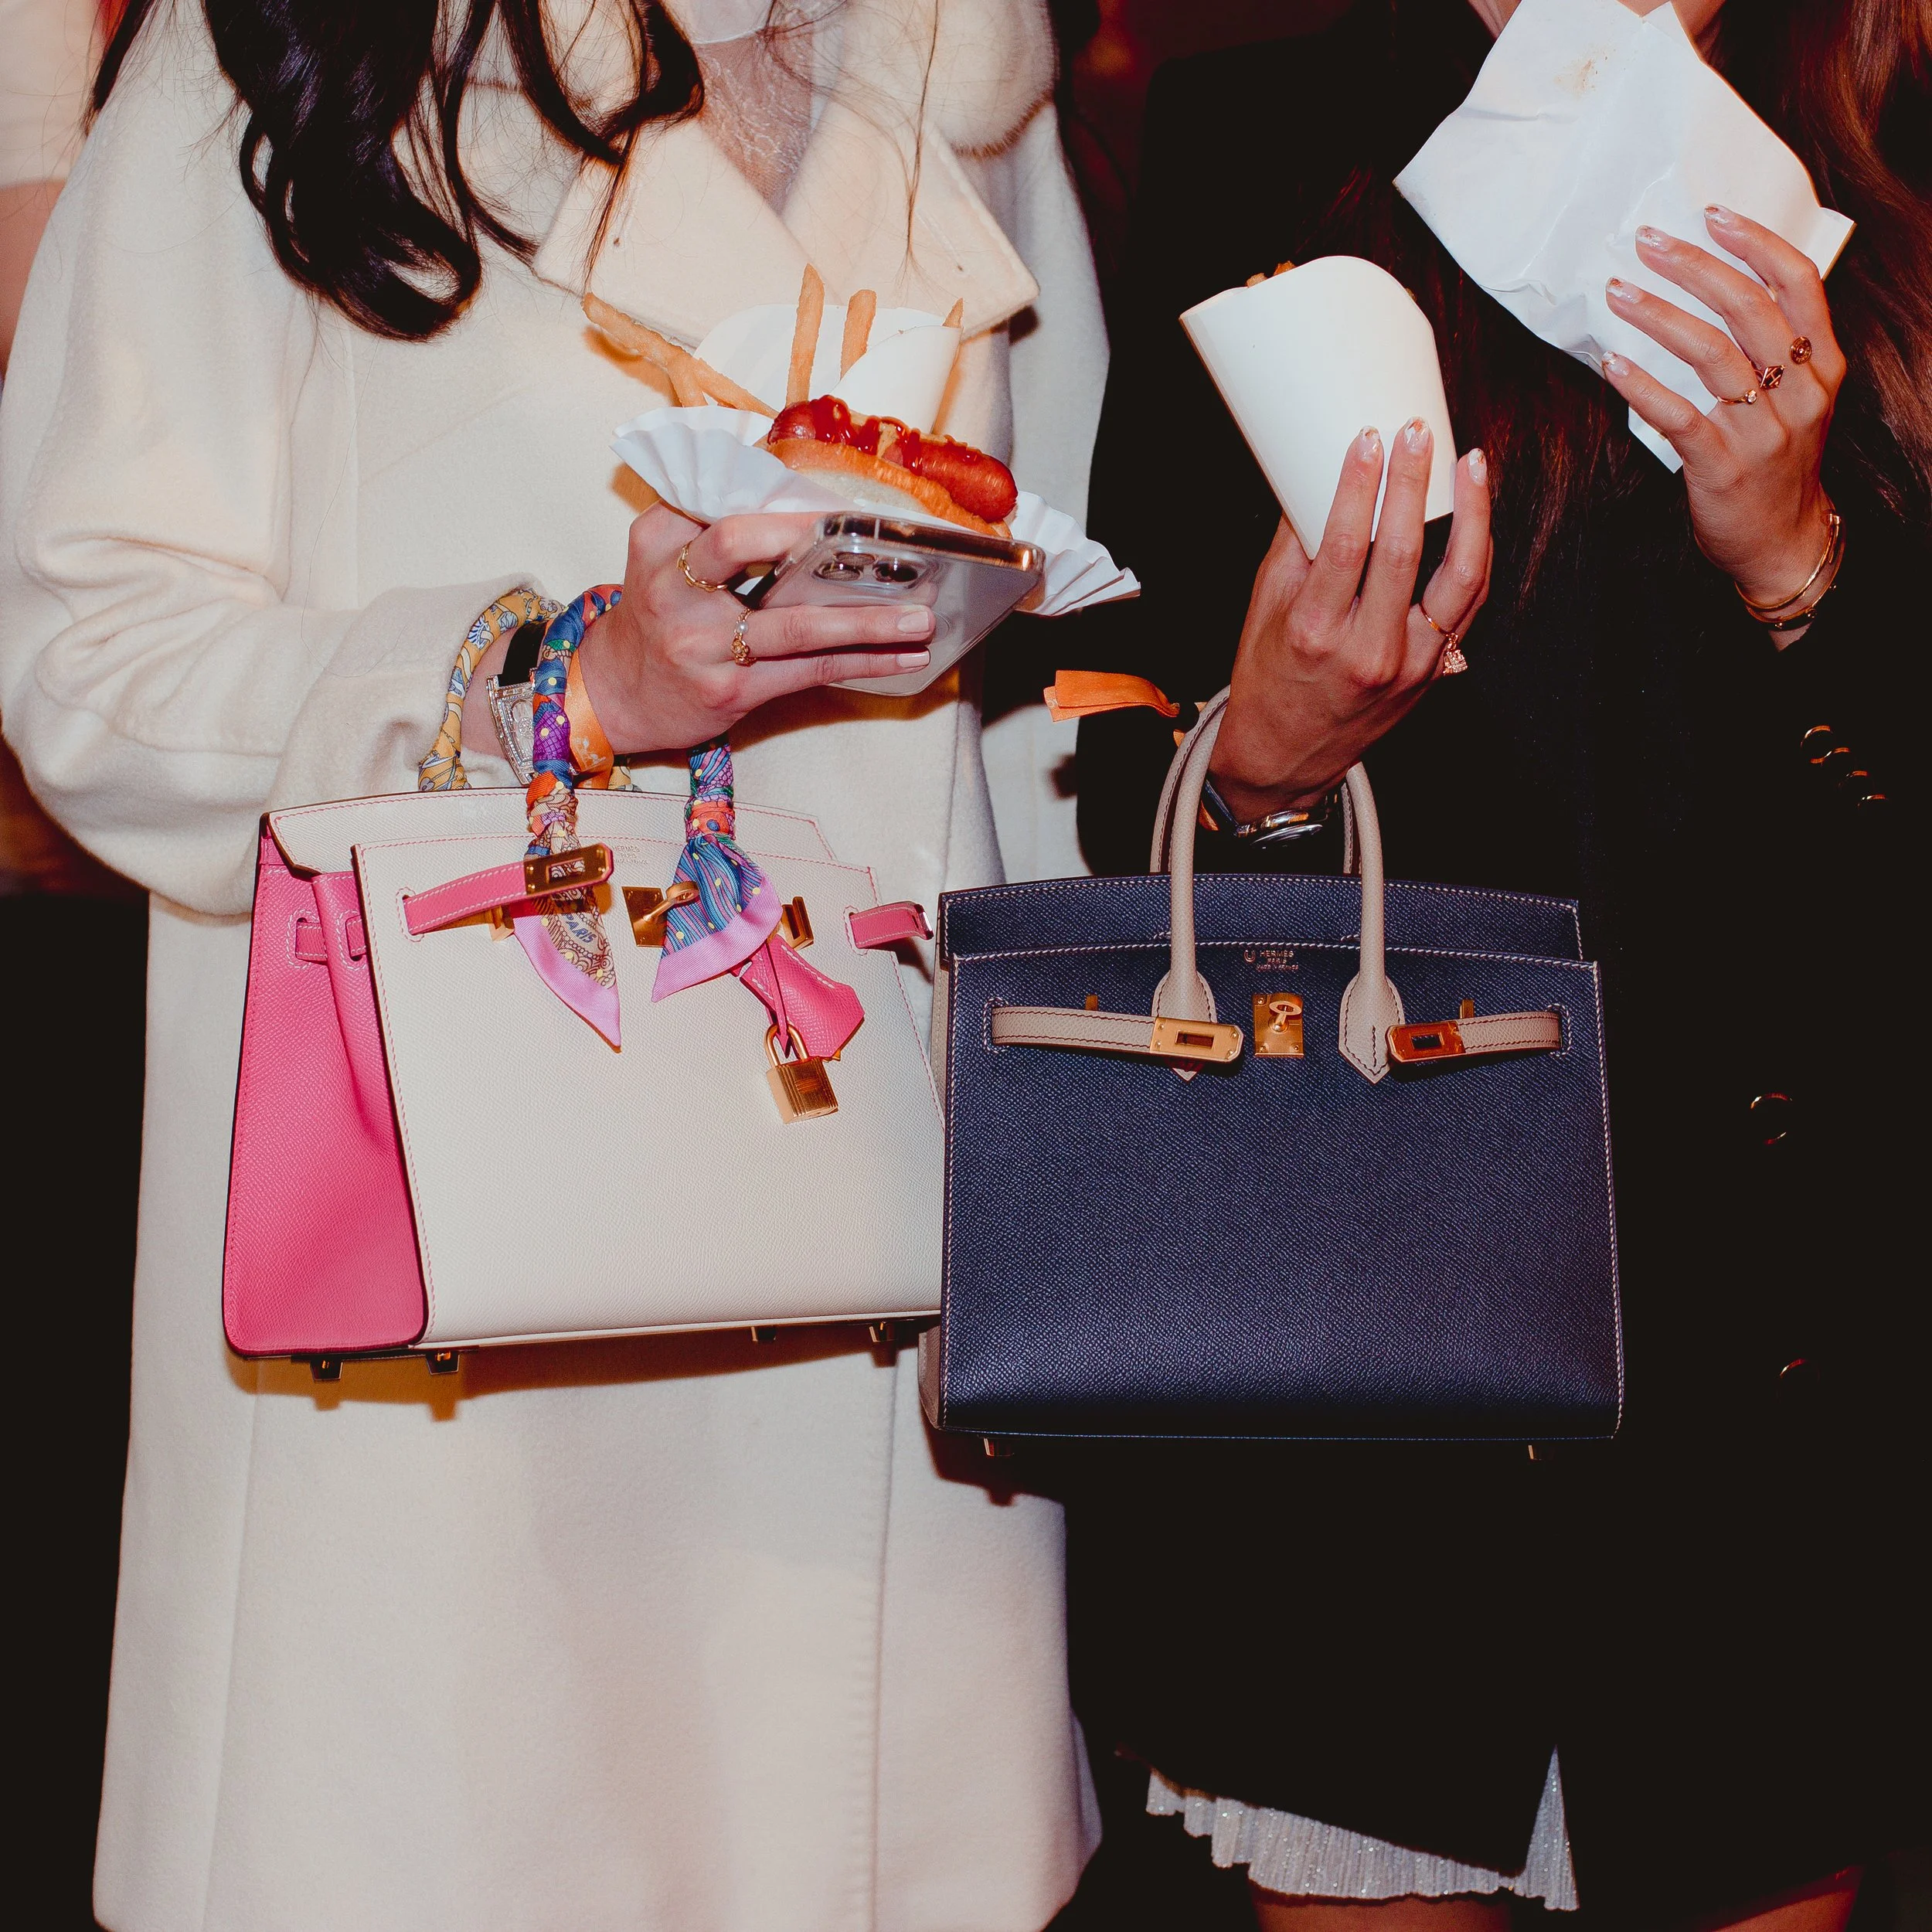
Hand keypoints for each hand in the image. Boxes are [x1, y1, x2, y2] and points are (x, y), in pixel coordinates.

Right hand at [461, 506, 934, 761]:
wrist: (616, 692)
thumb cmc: (659, 612)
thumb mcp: (663, 553)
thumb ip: (711, 516)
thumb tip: (795, 474)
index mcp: (659, 539)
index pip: (718, 498)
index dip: (774, 490)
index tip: (829, 491)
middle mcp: (672, 589)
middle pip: (738, 544)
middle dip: (806, 537)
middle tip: (871, 538)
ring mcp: (699, 645)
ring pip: (794, 626)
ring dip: (864, 622)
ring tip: (920, 619)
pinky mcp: (727, 692)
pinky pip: (806, 672)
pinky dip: (861, 665)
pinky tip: (903, 657)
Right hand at [1211, 421, 1492, 820]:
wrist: (1288, 758)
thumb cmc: (1271, 684)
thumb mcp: (1263, 615)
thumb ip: (1294, 550)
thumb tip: (1316, 482)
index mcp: (1314, 635)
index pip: (1344, 547)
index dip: (1360, 486)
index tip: (1368, 442)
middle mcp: (1366, 653)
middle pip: (1401, 553)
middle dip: (1411, 484)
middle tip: (1416, 435)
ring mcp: (1409, 665)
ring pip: (1457, 579)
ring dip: (1471, 513)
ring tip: (1471, 465)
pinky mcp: (1434, 671)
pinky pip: (1468, 605)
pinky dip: (1476, 554)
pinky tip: (1476, 516)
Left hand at [1603, 206, 1843, 619]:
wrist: (1781, 542)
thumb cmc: (1775, 464)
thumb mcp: (1794, 400)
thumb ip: (1770, 351)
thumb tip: (1714, 290)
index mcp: (1821, 367)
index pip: (1797, 284)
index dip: (1755, 242)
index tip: (1712, 214)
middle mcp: (1799, 393)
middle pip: (1749, 308)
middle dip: (1695, 266)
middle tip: (1647, 242)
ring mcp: (1763, 431)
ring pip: (1712, 354)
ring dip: (1659, 316)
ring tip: (1618, 292)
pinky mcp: (1722, 468)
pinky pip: (1679, 416)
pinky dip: (1642, 386)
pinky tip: (1613, 364)